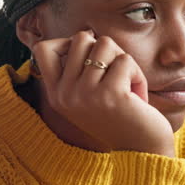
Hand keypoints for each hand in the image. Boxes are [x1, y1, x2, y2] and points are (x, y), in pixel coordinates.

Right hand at [32, 30, 175, 156]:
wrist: (141, 151)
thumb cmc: (119, 117)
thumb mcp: (88, 95)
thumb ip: (79, 68)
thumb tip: (86, 33)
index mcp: (56, 94)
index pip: (43, 48)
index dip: (67, 42)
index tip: (87, 59)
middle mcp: (65, 95)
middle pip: (81, 38)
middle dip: (105, 50)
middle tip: (115, 73)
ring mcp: (86, 95)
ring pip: (105, 44)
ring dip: (123, 61)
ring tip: (127, 86)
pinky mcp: (110, 94)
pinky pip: (125, 60)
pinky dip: (137, 75)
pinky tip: (137, 97)